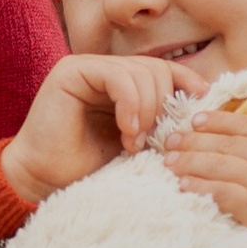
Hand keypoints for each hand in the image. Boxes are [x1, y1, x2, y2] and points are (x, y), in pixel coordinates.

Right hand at [0, 52, 209, 202]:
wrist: (45, 180)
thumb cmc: (89, 166)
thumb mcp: (137, 141)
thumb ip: (158, 119)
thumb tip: (201, 105)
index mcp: (121, 83)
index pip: (163, 69)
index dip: (186, 82)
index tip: (201, 103)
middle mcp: (104, 69)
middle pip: (156, 69)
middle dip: (163, 105)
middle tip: (150, 140)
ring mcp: (87, 67)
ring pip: (140, 71)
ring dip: (146, 110)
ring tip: (134, 143)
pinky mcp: (71, 71)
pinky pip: (117, 76)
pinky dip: (130, 104)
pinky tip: (126, 131)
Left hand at [168, 112, 246, 247]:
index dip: (218, 121)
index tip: (196, 120)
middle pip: (228, 142)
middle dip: (194, 139)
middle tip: (170, 139)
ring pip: (220, 165)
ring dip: (190, 161)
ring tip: (168, 161)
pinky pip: (224, 195)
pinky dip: (200, 187)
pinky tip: (183, 185)